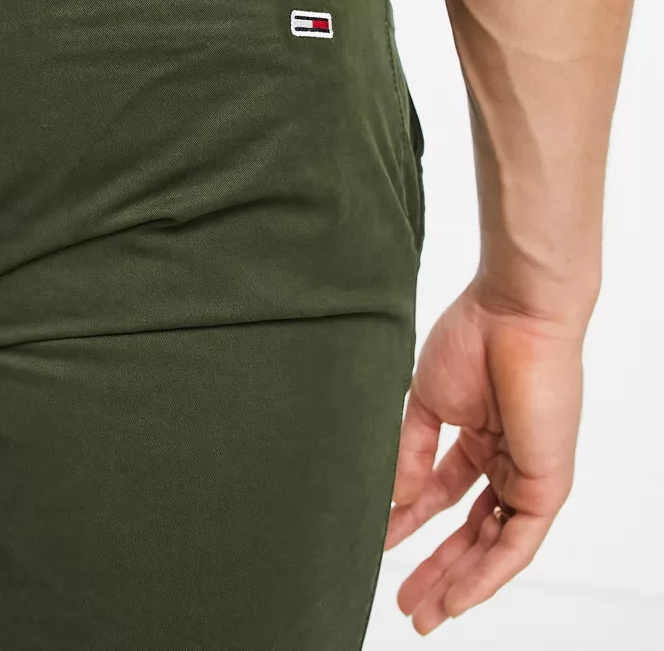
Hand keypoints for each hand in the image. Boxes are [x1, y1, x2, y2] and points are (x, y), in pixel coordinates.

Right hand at [384, 273, 584, 633]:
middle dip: (437, 566)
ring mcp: (528, 473)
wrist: (513, 313)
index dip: (411, 523)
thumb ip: (411, 452)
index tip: (380, 544)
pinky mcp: (546, 484)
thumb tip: (395, 499)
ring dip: (459, 580)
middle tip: (405, 602)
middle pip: (470, 528)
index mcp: (479, 435)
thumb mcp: (428, 403)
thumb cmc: (473, 337)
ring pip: (493, 543)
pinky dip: (488, 572)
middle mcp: (505, 459)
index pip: (444, 494)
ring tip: (424, 612)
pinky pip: (518, 542)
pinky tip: (458, 596)